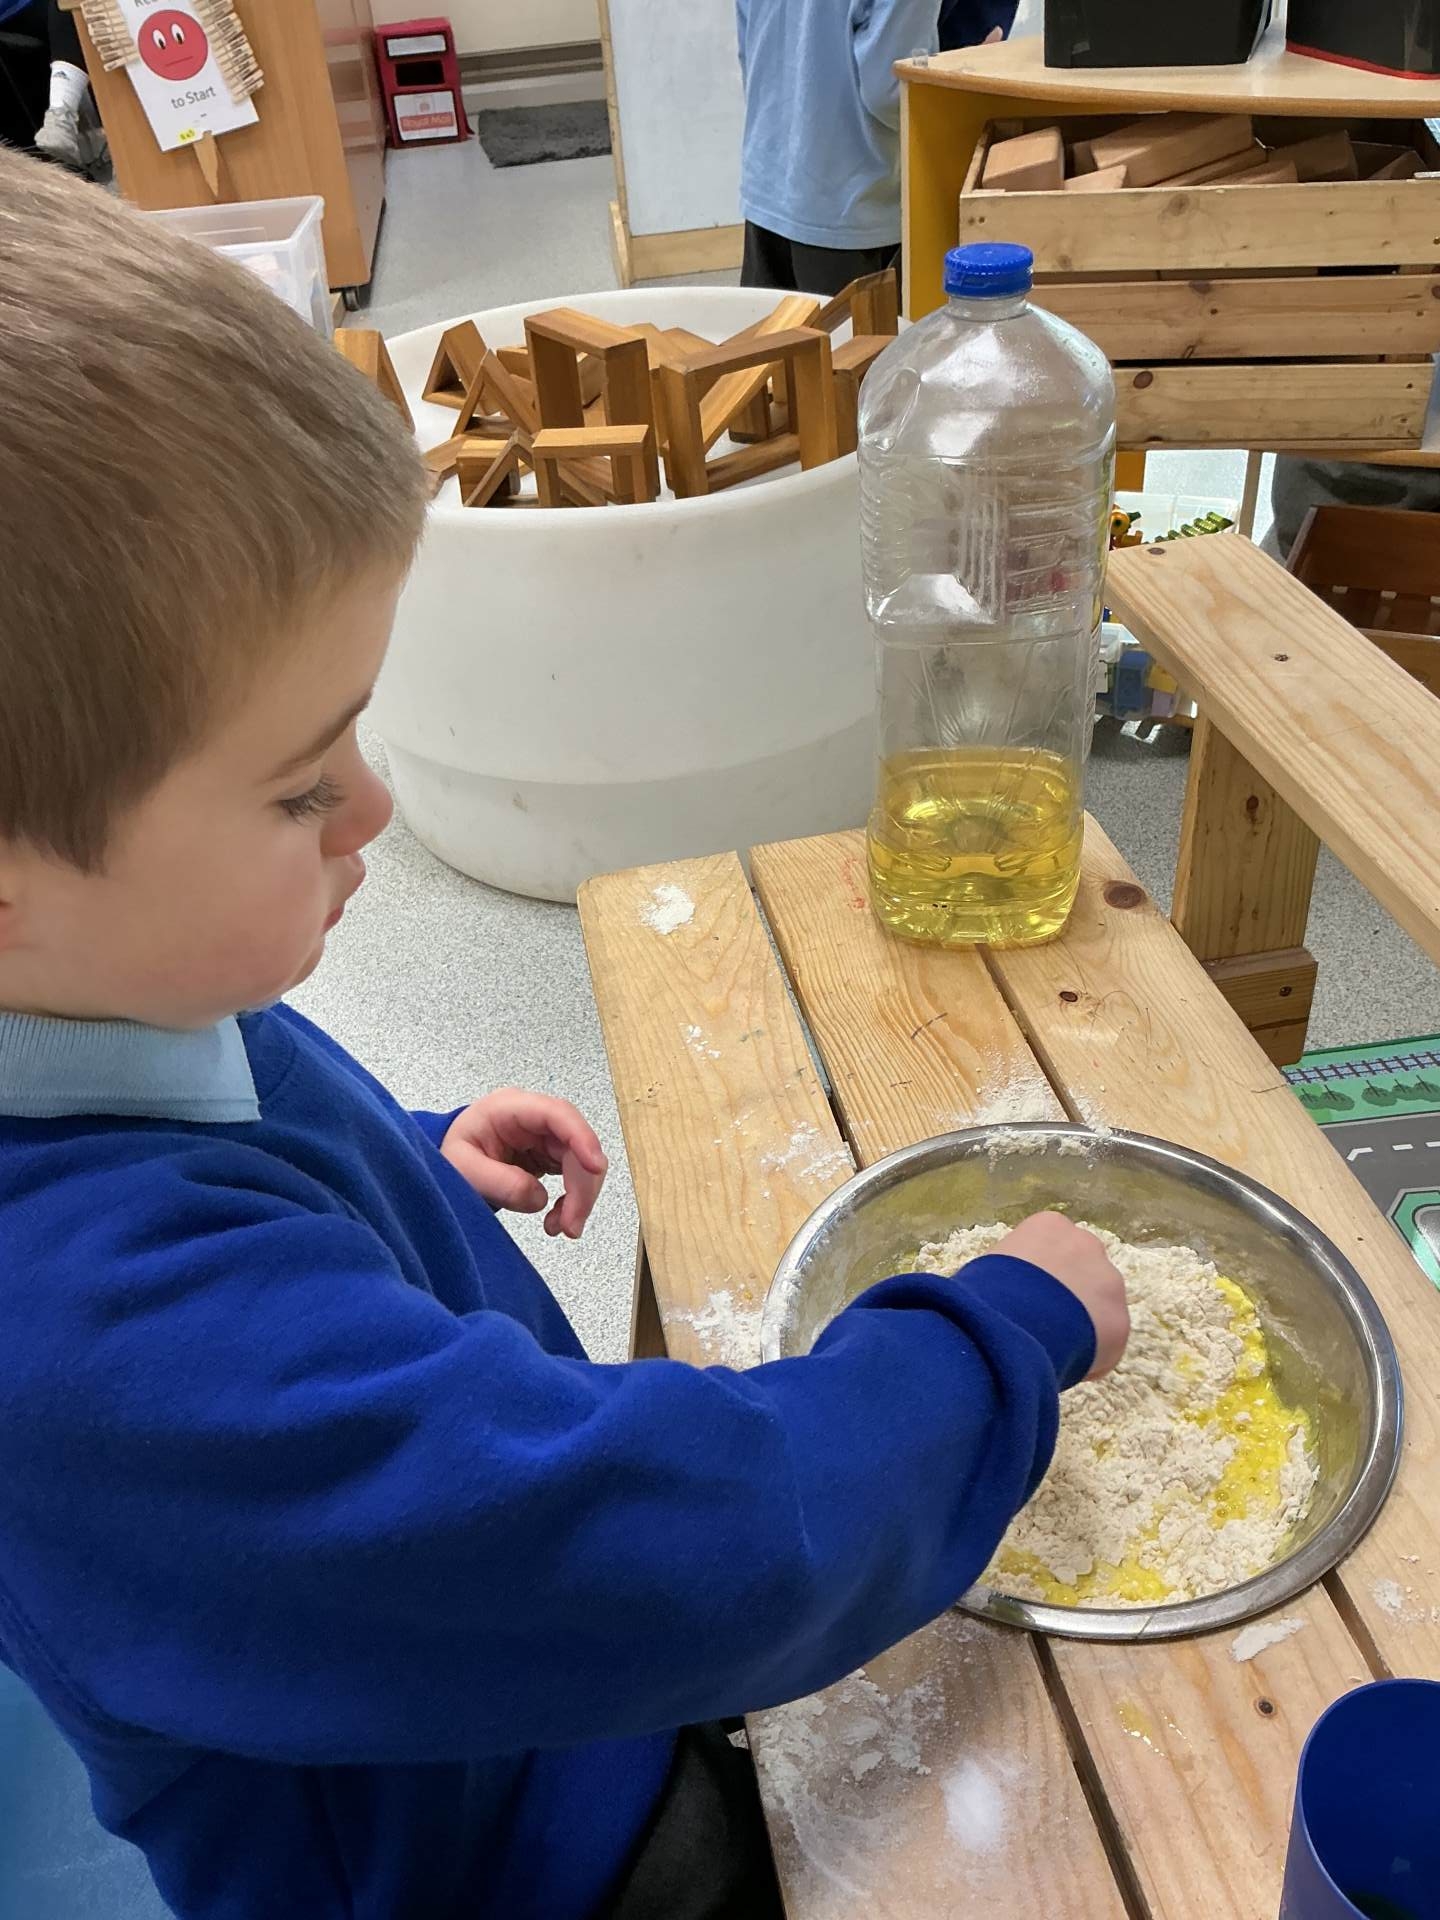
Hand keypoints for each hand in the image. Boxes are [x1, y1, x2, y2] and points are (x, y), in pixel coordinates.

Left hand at [440, 1091, 607, 1238]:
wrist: (444, 1165)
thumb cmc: (451, 1158)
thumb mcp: (462, 1170)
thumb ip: (500, 1183)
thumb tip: (539, 1199)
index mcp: (510, 1107)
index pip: (557, 1114)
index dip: (581, 1138)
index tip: (595, 1167)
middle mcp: (533, 1116)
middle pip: (576, 1144)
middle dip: (582, 1186)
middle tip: (571, 1226)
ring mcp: (544, 1135)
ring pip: (582, 1162)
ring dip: (580, 1197)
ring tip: (561, 1228)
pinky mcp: (549, 1153)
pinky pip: (575, 1174)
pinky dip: (573, 1200)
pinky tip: (557, 1219)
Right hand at [995, 1212, 1129, 1379]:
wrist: (1010, 1321)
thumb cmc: (985, 1289)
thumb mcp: (988, 1268)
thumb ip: (1009, 1272)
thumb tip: (1006, 1293)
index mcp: (1051, 1227)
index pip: (1054, 1247)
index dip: (1042, 1275)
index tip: (1027, 1298)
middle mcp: (1088, 1245)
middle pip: (1084, 1272)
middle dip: (1071, 1296)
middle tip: (1045, 1323)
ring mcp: (1110, 1282)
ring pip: (1101, 1307)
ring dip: (1084, 1325)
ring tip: (1053, 1348)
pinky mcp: (1120, 1322)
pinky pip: (1106, 1346)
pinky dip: (1088, 1359)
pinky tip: (1060, 1367)